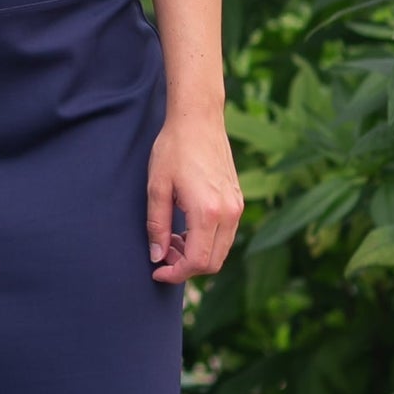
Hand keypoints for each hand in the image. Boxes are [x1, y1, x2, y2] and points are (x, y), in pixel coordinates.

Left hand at [146, 111, 241, 285]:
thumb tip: (157, 256)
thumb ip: (156, 225)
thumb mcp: (157, 188)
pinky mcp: (237, 200)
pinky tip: (185, 228)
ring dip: (196, 254)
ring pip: (220, 250)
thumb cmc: (174, 149)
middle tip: (162, 254)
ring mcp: (237, 206)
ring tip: (171, 239)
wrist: (199, 119)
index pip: (197, 262)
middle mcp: (229, 213)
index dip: (175, 273)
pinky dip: (206, 241)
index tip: (156, 270)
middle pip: (213, 262)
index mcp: (208, 212)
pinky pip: (225, 235)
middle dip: (185, 267)